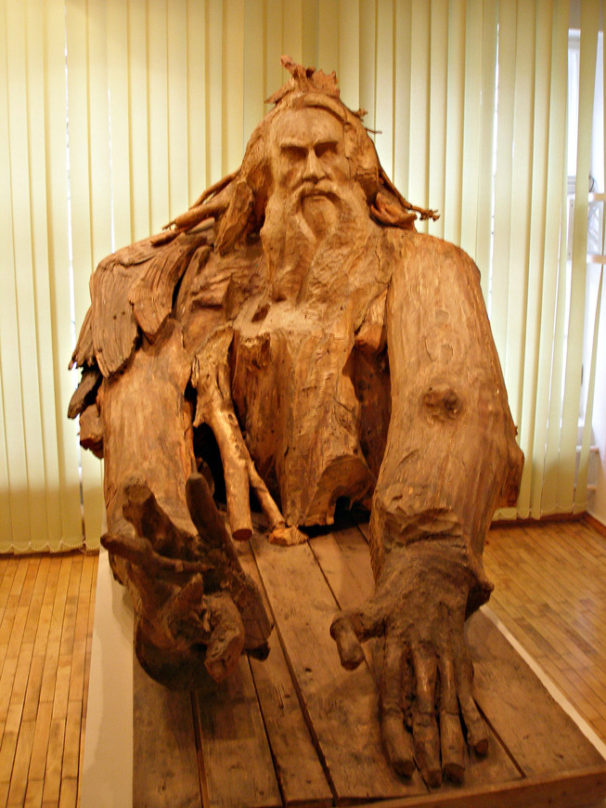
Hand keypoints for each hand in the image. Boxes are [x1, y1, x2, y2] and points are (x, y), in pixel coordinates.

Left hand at [330, 542, 487, 785]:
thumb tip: (348, 666)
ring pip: (450, 703)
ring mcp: (445, 656)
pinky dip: (476, 719)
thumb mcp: (361, 611)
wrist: (432, 569)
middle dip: (429, 743)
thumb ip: (345, 634)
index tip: (401, 764)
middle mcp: (423, 652)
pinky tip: (482, 747)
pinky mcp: (461, 659)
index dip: (395, 731)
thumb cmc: (390, 600)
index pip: (392, 695)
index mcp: (396, 643)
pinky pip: (469, 692)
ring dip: (454, 739)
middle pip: (424, 704)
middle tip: (434, 778)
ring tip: (457, 772)